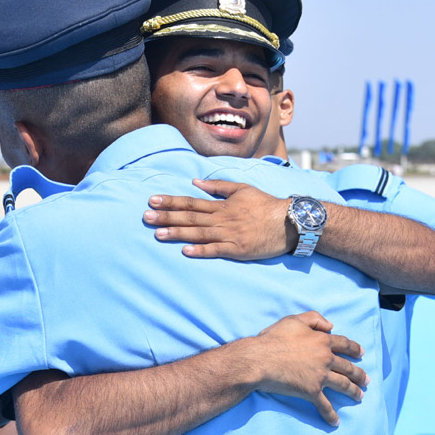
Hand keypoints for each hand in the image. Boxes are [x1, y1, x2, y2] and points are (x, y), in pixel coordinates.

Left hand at [145, 180, 291, 259]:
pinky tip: (185, 251)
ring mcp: (229, 234)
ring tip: (158, 234)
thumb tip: (195, 182)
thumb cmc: (266, 205)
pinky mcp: (237, 249)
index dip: (171, 202)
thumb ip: (218, 187)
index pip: (191, 202)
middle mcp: (222, 218)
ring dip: (177, 233)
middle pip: (190, 217)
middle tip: (145, 217)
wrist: (289, 221)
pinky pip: (216, 250)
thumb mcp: (242, 189)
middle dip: (166, 217)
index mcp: (222, 205)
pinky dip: (201, 250)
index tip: (152, 201)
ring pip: (198, 233)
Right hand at [249, 311, 366, 425]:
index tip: (362, 353)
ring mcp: (320, 377)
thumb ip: (314, 319)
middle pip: (348, 367)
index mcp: (323, 341)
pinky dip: (331, 415)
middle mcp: (326, 359)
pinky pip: (324, 405)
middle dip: (359, 374)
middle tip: (366, 380)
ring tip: (361, 397)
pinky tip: (336, 422)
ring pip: (343, 385)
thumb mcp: (294, 320)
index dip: (355, 349)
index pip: (344, 344)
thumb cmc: (274, 338)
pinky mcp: (311, 392)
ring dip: (354, 392)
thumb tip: (331, 325)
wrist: (260, 360)